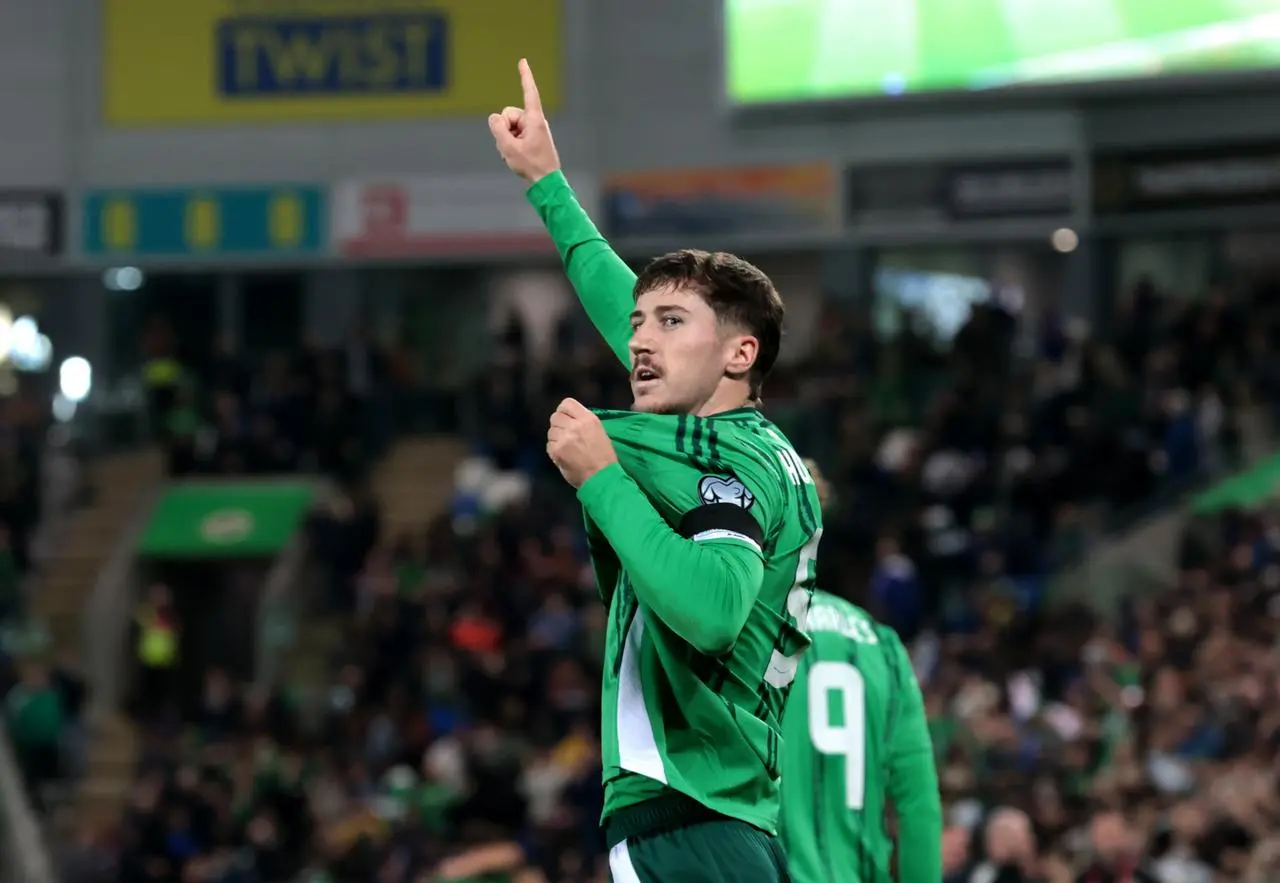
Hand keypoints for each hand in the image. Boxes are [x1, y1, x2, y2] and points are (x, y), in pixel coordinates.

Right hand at [489, 58, 560, 183]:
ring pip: (508, 127)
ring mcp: (532, 130)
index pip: (529, 92)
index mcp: (534, 119)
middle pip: (508, 115)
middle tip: (511, 148)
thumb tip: (494, 118)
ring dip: (506, 140)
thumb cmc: (531, 165)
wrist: (545, 182)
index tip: (523, 61)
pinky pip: (512, 136)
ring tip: (515, 155)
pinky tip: (516, 157)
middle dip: (503, 129)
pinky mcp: (530, 139)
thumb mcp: (508, 147)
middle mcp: (534, 121)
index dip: (525, 76)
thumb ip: (497, 128)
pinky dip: (510, 145)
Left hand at [547, 398, 616, 487]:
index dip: (564, 411)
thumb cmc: (603, 457)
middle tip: (565, 435)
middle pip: (555, 416)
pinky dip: (554, 450)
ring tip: (566, 447)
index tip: (566, 419)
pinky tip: (563, 455)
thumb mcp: (599, 432)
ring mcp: (565, 438)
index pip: (567, 403)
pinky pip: (549, 445)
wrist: (602, 477)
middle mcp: (576, 426)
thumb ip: (583, 422)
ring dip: (556, 438)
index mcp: (588, 419)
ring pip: (551, 431)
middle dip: (558, 425)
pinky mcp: (557, 451)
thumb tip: (569, 418)